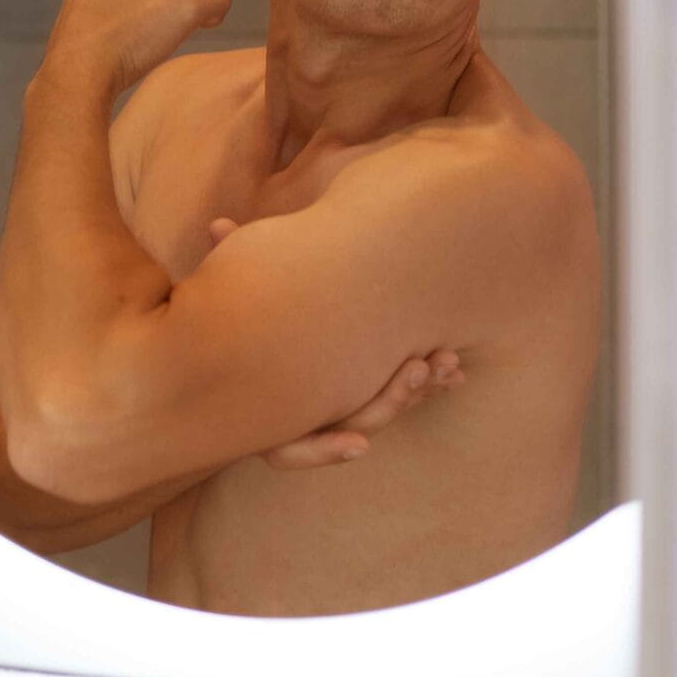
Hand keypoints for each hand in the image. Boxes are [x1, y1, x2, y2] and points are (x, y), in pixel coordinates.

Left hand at [41, 0, 233, 94]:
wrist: (77, 78)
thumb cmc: (130, 35)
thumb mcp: (188, 8)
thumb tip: (217, 2)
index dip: (186, 0)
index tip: (165, 22)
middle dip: (167, 11)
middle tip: (151, 35)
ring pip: (143, 4)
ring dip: (150, 25)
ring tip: (136, 45)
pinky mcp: (77, 15)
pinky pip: (121, 19)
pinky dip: (128, 35)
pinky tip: (121, 51)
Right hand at [198, 217, 461, 469]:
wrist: (264, 320)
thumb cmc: (240, 307)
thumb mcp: (229, 286)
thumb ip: (225, 259)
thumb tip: (218, 224)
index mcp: (263, 406)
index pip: (287, 452)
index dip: (322, 451)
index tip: (360, 447)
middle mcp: (301, 414)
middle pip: (350, 428)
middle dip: (388, 402)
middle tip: (416, 368)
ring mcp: (337, 404)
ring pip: (381, 413)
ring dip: (417, 391)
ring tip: (444, 360)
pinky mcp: (368, 386)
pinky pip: (401, 397)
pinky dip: (429, 386)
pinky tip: (458, 372)